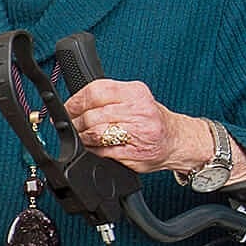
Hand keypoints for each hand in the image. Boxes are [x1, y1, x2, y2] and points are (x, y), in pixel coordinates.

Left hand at [61, 78, 210, 176]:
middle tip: (73, 126)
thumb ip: (109, 97)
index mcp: (135, 92)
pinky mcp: (136, 153)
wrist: (178, 140)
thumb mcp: (135, 98)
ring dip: (83, 138)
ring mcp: (138, 133)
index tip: (67, 109)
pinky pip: (104, 152)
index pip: (95, 91)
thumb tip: (74, 104)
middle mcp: (139, 110)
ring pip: (96, 134)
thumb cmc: (152, 119)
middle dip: (76, 123)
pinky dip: (94, 151)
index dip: (75, 102)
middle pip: (92, 115)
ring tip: (84, 137)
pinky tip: (96, 148)